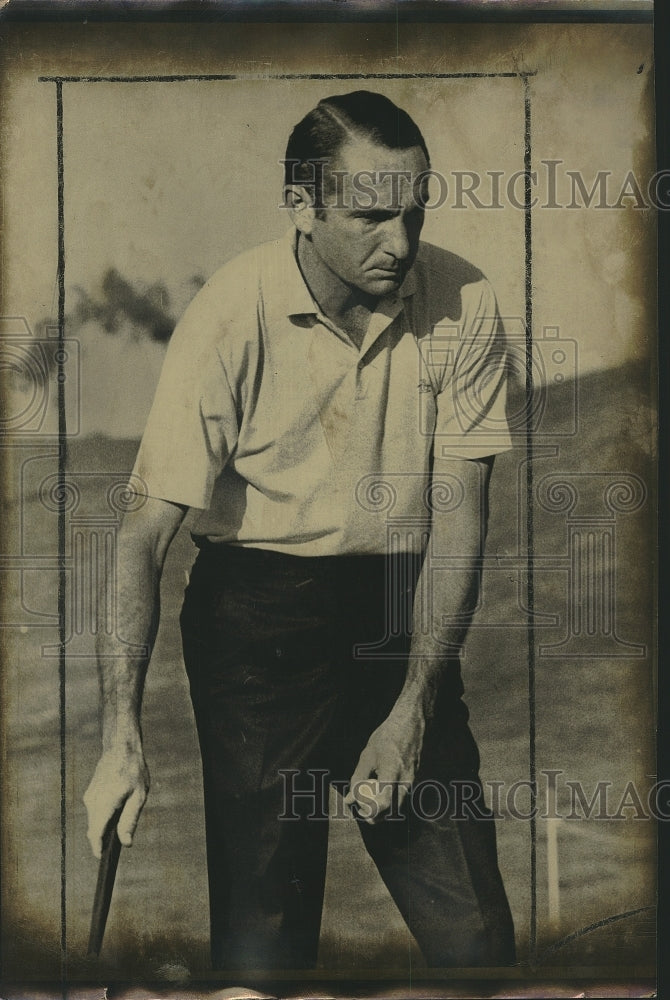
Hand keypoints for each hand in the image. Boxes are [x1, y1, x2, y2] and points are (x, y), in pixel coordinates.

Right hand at [83, 748, 149, 857]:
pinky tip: (119, 807)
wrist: (121, 747)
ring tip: (124, 818)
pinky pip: (96, 810)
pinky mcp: (91, 792)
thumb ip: (130, 820)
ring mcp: (90, 796)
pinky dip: (105, 814)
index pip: (95, 833)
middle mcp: (92, 802)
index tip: (102, 860)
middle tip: (121, 841)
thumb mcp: (138, 796)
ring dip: (106, 824)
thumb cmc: (133, 770)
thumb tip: (126, 843)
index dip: (98, 848)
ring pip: (95, 819)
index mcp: (104, 804)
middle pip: (95, 828)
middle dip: (104, 838)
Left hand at [344, 701, 425, 823]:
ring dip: (383, 810)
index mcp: (392, 773)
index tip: (359, 810)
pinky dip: (390, 798)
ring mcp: (412, 780)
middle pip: (393, 811)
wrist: (409, 724)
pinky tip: (379, 789)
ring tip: (368, 802)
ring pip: (398, 805)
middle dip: (377, 816)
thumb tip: (349, 800)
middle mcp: (405, 780)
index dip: (370, 812)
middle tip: (362, 812)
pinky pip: (402, 795)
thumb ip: (357, 779)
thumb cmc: (385, 737)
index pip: (384, 803)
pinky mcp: (414, 778)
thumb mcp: (367, 755)